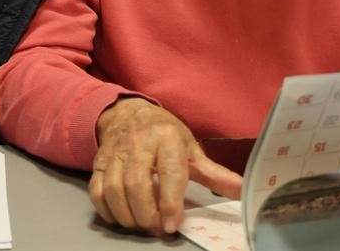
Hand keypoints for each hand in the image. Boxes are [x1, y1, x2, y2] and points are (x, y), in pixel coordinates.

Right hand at [89, 98, 241, 235]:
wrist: (126, 111)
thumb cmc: (162, 132)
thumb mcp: (190, 147)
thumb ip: (214, 173)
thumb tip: (243, 190)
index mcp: (167, 138)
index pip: (169, 171)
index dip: (170, 201)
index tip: (171, 224)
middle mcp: (139, 143)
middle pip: (137, 183)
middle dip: (146, 213)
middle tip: (157, 228)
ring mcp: (115, 152)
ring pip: (114, 188)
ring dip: (127, 214)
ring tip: (141, 225)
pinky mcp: (98, 161)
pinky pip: (96, 189)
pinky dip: (106, 209)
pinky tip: (120, 217)